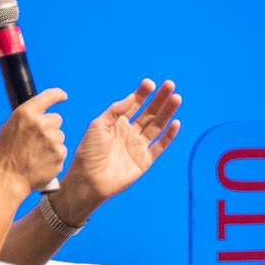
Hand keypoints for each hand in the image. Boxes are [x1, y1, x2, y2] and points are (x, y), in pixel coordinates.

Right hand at [0, 87, 68, 197]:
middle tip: (38, 140)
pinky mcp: (60, 153)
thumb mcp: (7, 129)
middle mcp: (41, 123)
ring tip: (36, 154)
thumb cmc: (4, 155)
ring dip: (52, 142)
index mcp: (26, 113)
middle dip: (50, 127)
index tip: (62, 96)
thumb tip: (34, 115)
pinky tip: (42, 162)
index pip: (48, 96)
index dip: (57, 95)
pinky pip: (61, 150)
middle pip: (57, 119)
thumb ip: (23, 119)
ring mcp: (52, 138)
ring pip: (60, 135)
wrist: (8, 179)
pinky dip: (54, 156)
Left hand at [57, 79, 183, 216]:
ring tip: (176, 98)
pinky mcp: (145, 160)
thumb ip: (115, 111)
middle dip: (159, 99)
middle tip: (170, 85)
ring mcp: (139, 145)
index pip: (134, 104)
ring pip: (157, 126)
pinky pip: (160, 146)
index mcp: (118, 122)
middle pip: (149, 112)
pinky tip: (175, 123)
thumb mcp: (98, 126)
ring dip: (167, 112)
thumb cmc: (89, 152)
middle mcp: (130, 132)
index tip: (149, 84)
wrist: (89, 180)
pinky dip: (168, 135)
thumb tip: (132, 97)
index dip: (142, 93)